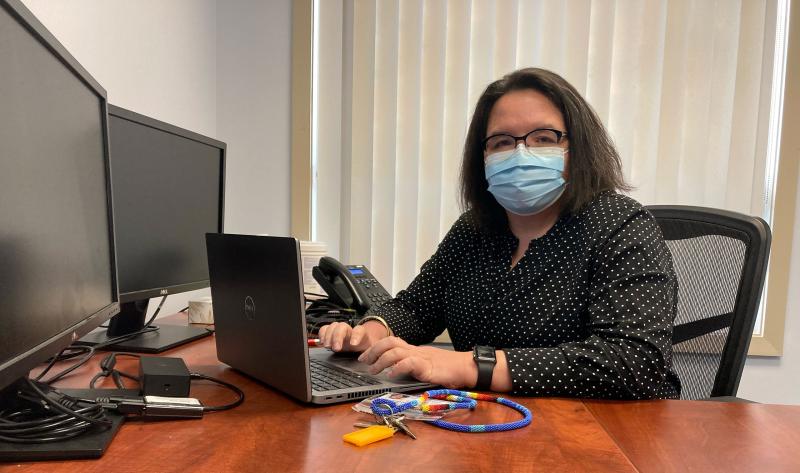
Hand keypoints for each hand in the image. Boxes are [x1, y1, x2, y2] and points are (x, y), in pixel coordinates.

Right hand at [317, 321, 384, 351]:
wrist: (365, 340)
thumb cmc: (368, 346)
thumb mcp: (373, 350)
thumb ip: (372, 354)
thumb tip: (370, 360)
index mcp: (361, 334)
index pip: (359, 330)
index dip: (356, 336)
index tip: (353, 344)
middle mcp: (350, 330)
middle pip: (342, 327)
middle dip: (337, 337)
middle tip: (336, 348)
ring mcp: (340, 331)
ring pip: (332, 327)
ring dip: (328, 336)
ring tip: (327, 346)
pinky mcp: (332, 334)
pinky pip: (324, 329)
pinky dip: (322, 335)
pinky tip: (322, 342)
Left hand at [357, 337, 474, 388]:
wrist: (466, 367)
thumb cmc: (448, 368)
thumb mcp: (426, 364)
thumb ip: (412, 365)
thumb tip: (396, 370)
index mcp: (414, 350)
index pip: (392, 341)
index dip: (376, 347)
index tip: (365, 357)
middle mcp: (415, 350)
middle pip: (389, 343)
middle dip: (373, 351)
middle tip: (363, 361)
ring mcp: (420, 357)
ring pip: (395, 352)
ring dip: (380, 361)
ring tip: (373, 370)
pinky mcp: (426, 367)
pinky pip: (408, 363)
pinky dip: (396, 368)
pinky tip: (390, 375)